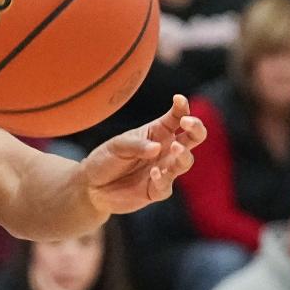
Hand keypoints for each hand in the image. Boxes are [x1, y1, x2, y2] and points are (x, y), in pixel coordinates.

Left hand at [80, 95, 205, 213]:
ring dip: (183, 154)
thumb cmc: (107, 158)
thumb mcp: (118, 145)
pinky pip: (166, 184)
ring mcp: (165, 170)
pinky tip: (154, 172)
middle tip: (187, 123)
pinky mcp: (157, 190)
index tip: (179, 99)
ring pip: (186, 161)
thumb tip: (158, 147)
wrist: (93, 186)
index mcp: (158, 132)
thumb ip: (136, 144)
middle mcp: (166, 149)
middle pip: (193, 137)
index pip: (176, 116)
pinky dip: (162, 178)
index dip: (182, 107)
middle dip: (196, 128)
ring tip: (175, 148)